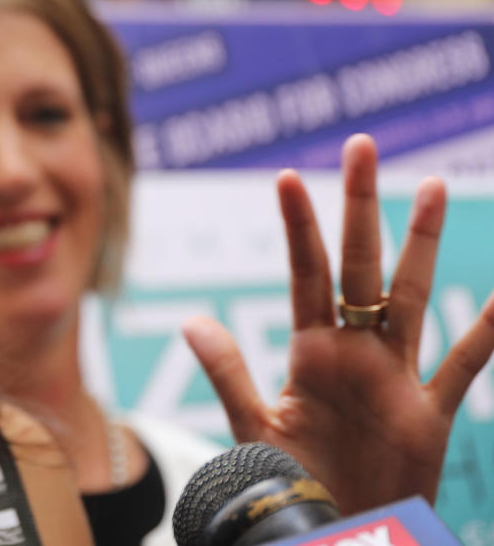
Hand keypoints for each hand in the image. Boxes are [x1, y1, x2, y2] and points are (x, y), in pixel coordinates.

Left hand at [184, 133, 493, 512]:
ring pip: (409, 295)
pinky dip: (487, 332)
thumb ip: (228, 373)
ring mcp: (394, 377)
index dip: (299, 227)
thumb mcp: (253, 428)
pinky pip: (464, 364)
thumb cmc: (287, 487)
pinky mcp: (427, 414)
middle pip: (358, 265)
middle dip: (359, 208)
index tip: (286, 177)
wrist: (332, 533)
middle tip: (360, 147)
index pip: (305, 274)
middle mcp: (353, 352)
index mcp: (308, 352)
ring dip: (419, 243)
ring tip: (430, 186)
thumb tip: (189, 320)